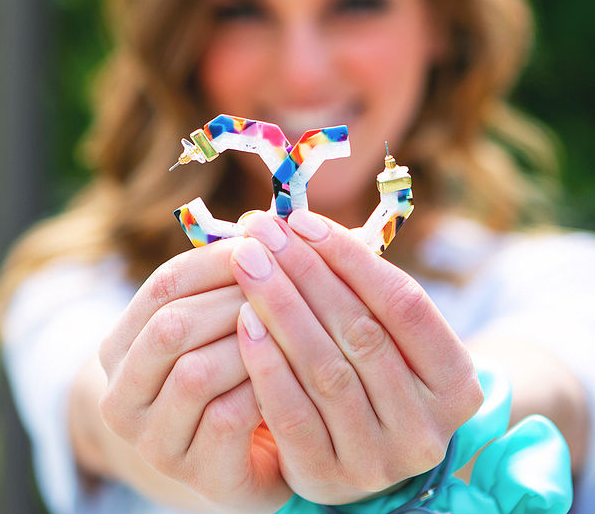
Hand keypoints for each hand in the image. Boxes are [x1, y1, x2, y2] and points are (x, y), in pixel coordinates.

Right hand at [98, 239, 291, 512]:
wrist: (237, 456)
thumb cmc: (231, 375)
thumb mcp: (218, 326)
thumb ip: (228, 280)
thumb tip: (256, 221)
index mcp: (123, 347)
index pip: (163, 286)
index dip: (217, 259)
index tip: (265, 240)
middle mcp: (122, 395)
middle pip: (172, 326)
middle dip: (236, 297)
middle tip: (288, 279)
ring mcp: (154, 441)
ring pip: (197, 371)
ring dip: (253, 342)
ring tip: (294, 323)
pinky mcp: (196, 475)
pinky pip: (228, 417)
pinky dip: (265, 386)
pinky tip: (294, 371)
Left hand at [231, 210, 482, 504]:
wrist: (363, 447)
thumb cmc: (375, 373)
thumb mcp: (389, 337)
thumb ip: (361, 289)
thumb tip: (301, 227)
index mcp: (455, 383)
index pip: (405, 303)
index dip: (351, 257)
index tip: (302, 221)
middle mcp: (426, 427)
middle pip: (361, 332)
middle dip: (306, 272)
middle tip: (263, 232)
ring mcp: (378, 460)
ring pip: (325, 369)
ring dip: (281, 307)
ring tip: (248, 264)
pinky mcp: (328, 478)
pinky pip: (292, 414)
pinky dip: (266, 362)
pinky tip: (244, 320)